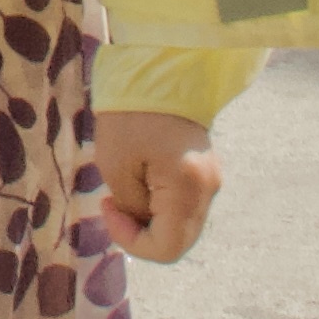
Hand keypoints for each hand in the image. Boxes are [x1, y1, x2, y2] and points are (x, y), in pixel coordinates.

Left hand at [97, 111, 221, 264]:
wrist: (159, 69)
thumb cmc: (131, 113)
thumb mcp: (116, 165)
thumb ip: (131, 207)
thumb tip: (141, 222)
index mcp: (188, 189)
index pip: (168, 249)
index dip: (133, 242)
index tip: (108, 207)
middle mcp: (208, 190)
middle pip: (178, 241)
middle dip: (141, 232)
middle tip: (113, 202)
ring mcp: (211, 180)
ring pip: (180, 224)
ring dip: (149, 218)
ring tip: (125, 186)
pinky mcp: (205, 170)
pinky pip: (183, 205)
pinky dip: (159, 204)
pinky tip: (140, 179)